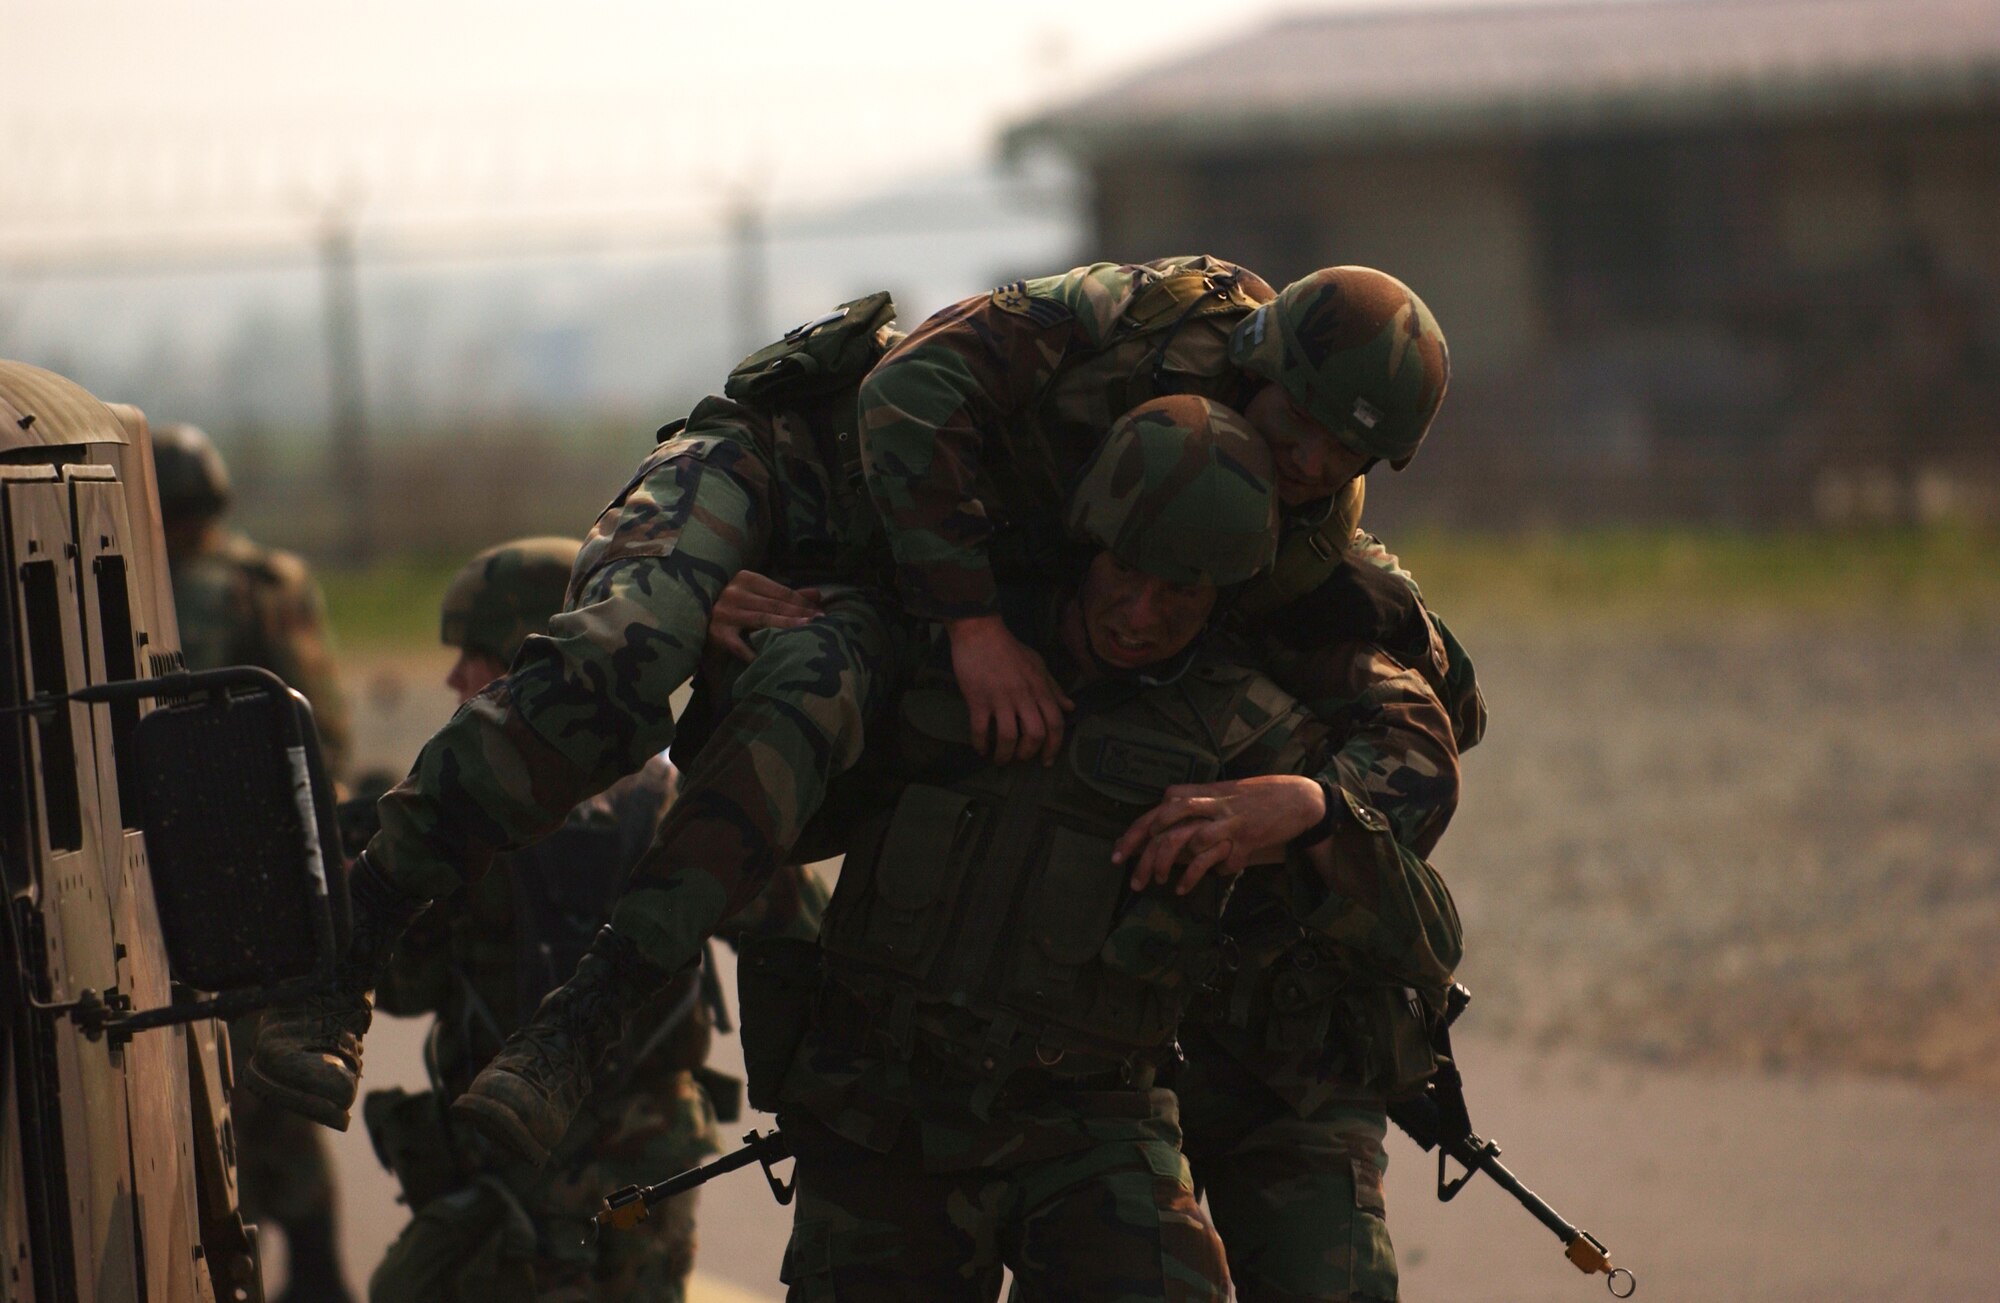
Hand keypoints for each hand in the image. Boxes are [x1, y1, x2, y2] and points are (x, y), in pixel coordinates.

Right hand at [708, 570, 823, 662]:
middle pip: (775, 605)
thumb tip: (817, 595)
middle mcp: (733, 593)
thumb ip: (785, 596)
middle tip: (821, 623)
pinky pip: (742, 645)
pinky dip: (757, 651)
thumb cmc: (735, 608)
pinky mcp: (717, 634)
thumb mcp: (758, 596)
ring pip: (763, 620)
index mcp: (745, 579)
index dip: (803, 602)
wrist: (698, 622)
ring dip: (788, 627)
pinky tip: (775, 655)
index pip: (781, 591)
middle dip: (800, 614)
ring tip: (807, 632)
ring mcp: (724, 613)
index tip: (821, 612)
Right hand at [947, 614, 1073, 765]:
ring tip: (999, 758)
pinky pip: (980, 730)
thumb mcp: (1038, 664)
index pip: (1055, 723)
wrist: (980, 633)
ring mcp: (1000, 699)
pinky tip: (980, 749)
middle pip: (1035, 735)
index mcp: (1040, 689)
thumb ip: (1054, 688)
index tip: (1048, 760)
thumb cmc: (1010, 648)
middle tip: (1021, 758)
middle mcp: (1024, 696)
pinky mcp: (978, 699)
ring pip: (1008, 737)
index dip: (1054, 746)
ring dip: (1004, 754)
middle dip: (1029, 753)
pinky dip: (980, 744)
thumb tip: (1069, 707)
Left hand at [1113, 775, 1327, 893]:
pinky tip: (1183, 888)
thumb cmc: (1257, 801)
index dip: (1134, 833)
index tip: (1119, 855)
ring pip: (1184, 839)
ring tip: (1160, 882)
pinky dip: (1195, 875)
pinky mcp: (1243, 837)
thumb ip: (1196, 814)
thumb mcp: (1222, 798)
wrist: (1298, 798)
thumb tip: (1169, 839)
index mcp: (1201, 792)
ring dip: (1167, 863)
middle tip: (1133, 879)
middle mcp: (1209, 803)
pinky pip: (1211, 857)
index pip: (1157, 811)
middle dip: (1143, 853)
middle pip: (1162, 823)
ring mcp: (1225, 819)